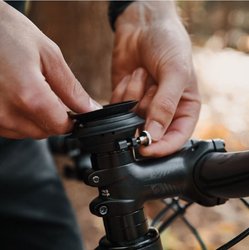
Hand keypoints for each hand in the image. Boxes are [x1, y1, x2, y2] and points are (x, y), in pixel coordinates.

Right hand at [0, 2, 100, 138]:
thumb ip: (72, 89)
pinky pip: (8, 127)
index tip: (72, 110)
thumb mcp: (48, 56)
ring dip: (35, 118)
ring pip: (26, 132)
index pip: (60, 126)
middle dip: (53, 117)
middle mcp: (6, 112)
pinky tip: (16, 96)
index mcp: (29, 96)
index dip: (71, 120)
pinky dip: (18, 116)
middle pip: (43, 131)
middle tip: (50, 94)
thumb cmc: (7, 32)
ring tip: (29, 90)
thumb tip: (90, 108)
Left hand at [111, 1, 199, 156]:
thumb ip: (166, 106)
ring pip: (130, 118)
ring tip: (144, 73)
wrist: (143, 26)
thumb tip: (154, 136)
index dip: (161, 148)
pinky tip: (133, 75)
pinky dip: (123, 90)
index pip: (175, 139)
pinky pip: (117, 107)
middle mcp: (163, 112)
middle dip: (146, 106)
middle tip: (152, 83)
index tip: (146, 148)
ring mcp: (142, 106)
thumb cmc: (168, 45)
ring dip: (134, 93)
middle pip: (149, 128)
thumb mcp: (176, 73)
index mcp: (184, 109)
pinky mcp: (125, 100)